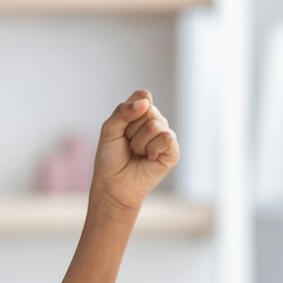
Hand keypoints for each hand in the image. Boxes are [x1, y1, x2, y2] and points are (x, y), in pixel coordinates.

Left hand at [93, 91, 177, 214]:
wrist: (113, 186)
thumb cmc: (110, 159)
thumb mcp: (109, 130)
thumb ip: (122, 111)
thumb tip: (145, 102)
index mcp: (142, 114)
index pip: (142, 97)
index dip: (129, 112)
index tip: (121, 129)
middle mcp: (156, 122)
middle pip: (148, 110)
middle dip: (131, 130)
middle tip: (128, 145)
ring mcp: (165, 136)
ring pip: (156, 125)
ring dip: (139, 142)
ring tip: (137, 153)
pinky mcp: (173, 151)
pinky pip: (166, 138)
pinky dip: (151, 149)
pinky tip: (148, 158)